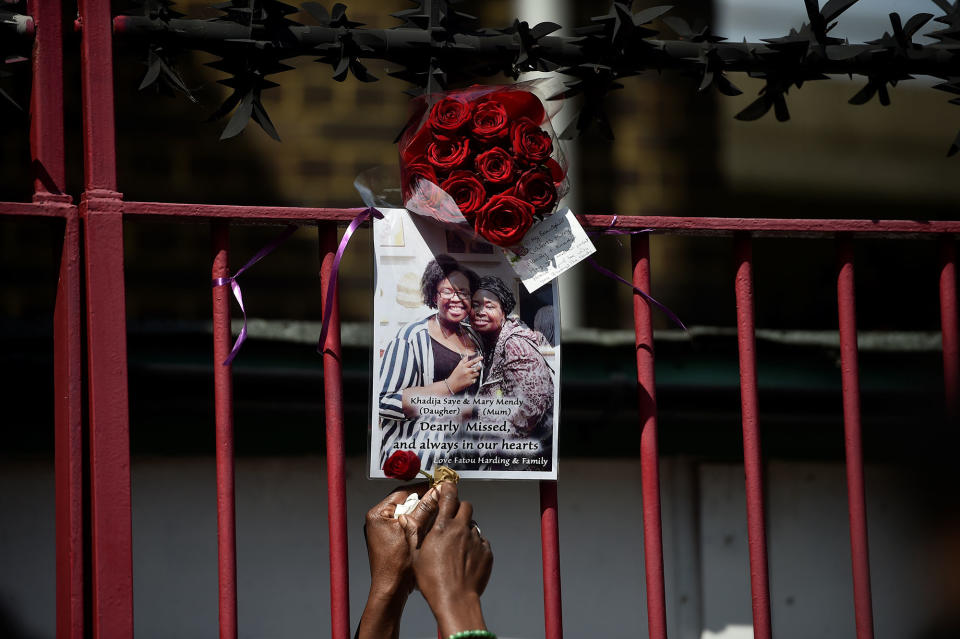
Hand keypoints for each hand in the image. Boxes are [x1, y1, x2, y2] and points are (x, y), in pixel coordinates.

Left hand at [356, 485, 440, 638]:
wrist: (391, 589)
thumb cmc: (395, 566)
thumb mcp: (414, 532)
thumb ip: (424, 509)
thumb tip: (436, 492)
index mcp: (378, 514)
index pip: (402, 493)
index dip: (422, 489)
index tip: (437, 487)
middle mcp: (378, 520)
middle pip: (406, 503)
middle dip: (424, 502)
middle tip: (440, 499)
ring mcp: (384, 530)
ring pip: (408, 514)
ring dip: (423, 513)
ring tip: (438, 513)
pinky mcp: (392, 539)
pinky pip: (408, 525)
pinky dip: (419, 524)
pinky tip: (431, 527)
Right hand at [401, 482, 491, 636]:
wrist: (455, 600)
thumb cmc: (433, 581)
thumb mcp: (416, 555)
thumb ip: (414, 533)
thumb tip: (406, 519)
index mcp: (443, 527)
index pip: (449, 496)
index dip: (448, 488)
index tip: (447, 486)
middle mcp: (461, 529)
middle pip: (466, 506)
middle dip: (459, 508)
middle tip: (452, 519)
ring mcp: (476, 540)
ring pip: (473, 525)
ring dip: (466, 530)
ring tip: (457, 547)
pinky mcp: (487, 552)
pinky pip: (482, 541)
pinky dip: (475, 545)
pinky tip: (466, 559)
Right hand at [446, 354, 482, 393]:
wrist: (452, 385)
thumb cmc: (454, 376)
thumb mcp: (457, 367)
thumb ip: (463, 361)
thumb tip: (466, 357)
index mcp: (463, 367)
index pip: (472, 361)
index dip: (478, 359)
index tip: (481, 358)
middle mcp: (467, 371)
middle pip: (477, 367)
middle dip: (477, 367)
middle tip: (474, 369)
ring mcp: (469, 377)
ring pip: (477, 373)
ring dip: (475, 374)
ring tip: (470, 375)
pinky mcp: (470, 382)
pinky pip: (475, 379)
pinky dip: (473, 379)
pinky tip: (469, 379)